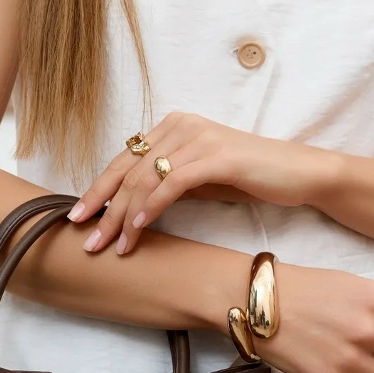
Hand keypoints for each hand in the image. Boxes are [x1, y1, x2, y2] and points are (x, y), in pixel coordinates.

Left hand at [67, 111, 328, 253]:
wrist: (297, 173)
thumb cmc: (248, 179)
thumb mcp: (198, 179)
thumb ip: (166, 183)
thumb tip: (129, 207)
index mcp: (171, 127)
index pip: (124, 162)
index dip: (97, 191)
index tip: (76, 219)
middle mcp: (180, 125)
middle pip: (127, 170)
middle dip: (103, 208)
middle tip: (87, 241)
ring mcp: (198, 138)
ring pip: (146, 179)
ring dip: (124, 216)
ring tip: (113, 247)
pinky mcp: (216, 156)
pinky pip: (172, 184)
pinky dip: (151, 208)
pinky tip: (139, 229)